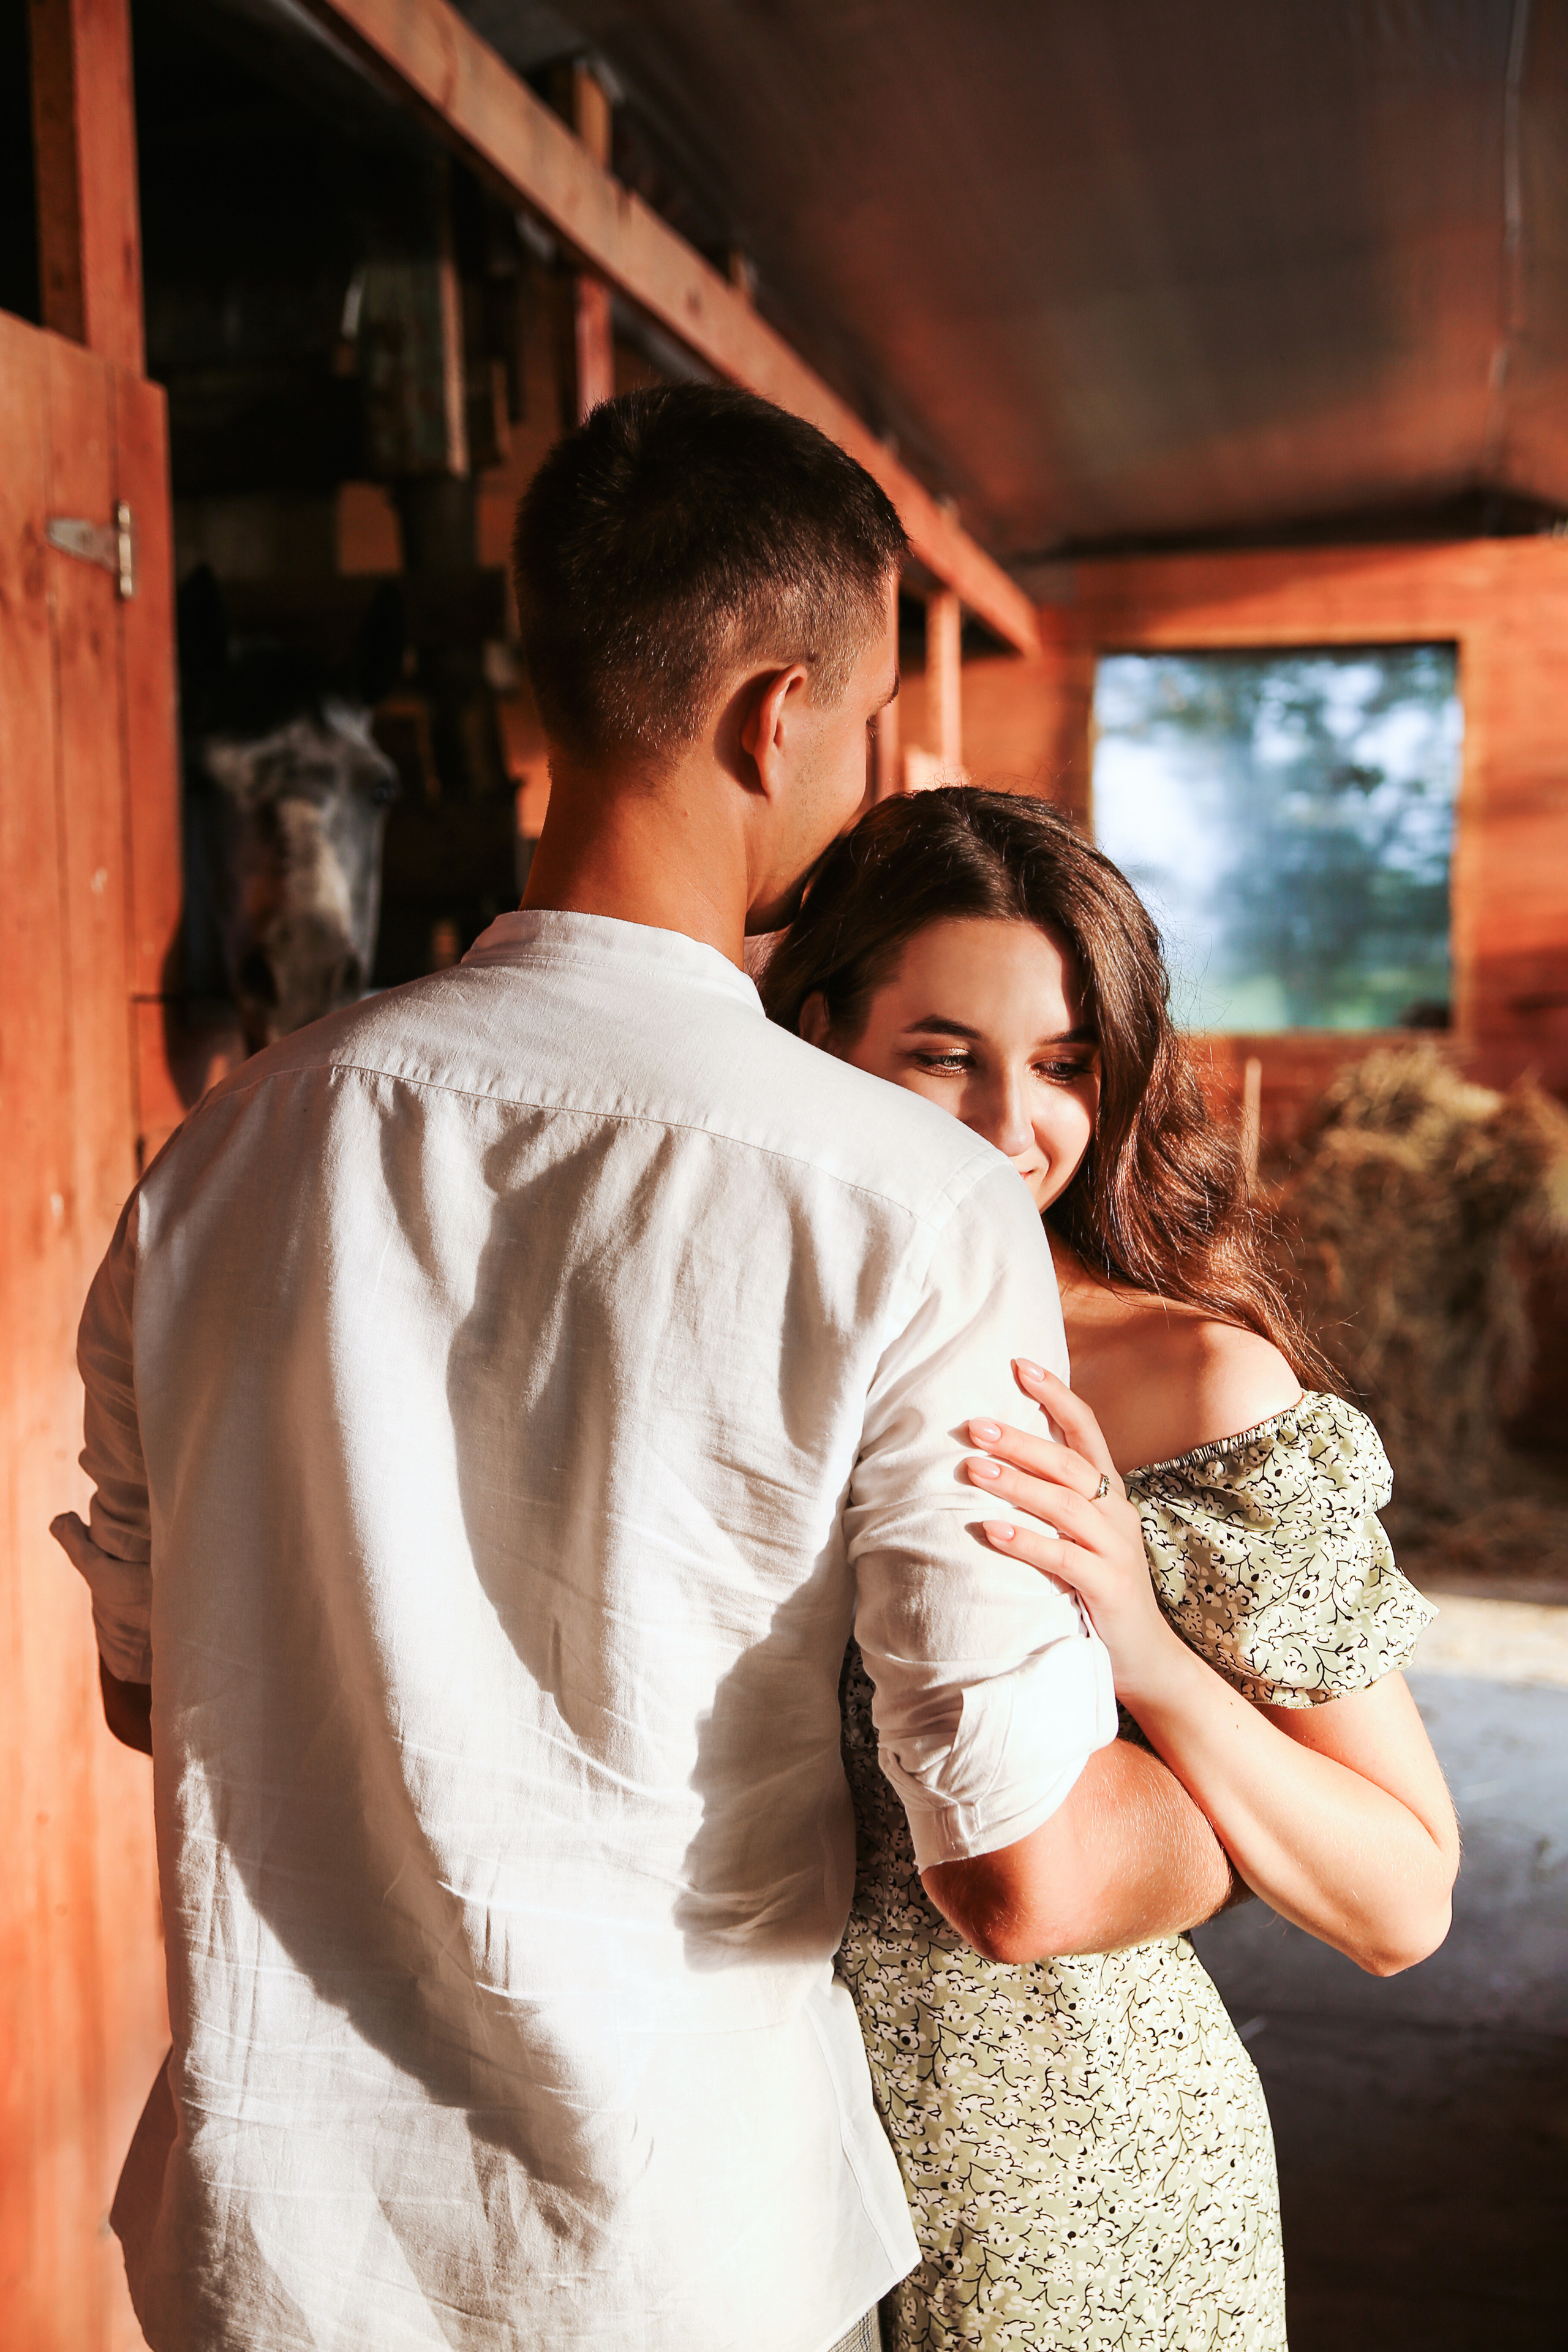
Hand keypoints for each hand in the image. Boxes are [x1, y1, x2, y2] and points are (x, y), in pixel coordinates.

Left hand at [962, 1359, 1184, 1708]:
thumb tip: (996, 1454)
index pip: (1086, 1430)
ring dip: (1016, 1484)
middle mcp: (1116, 1513)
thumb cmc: (1097, 1586)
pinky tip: (990, 1530)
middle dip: (1021, 1440)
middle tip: (974, 1425)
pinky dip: (1026, 1542)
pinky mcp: (1109, 1587)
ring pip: (1064, 1505)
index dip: (1055, 1394)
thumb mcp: (1081, 1533)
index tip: (1018, 1364)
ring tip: (973, 1469)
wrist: (1143, 1656)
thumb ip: (1053, 1496)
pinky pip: (1064, 1558)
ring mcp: (1116, 1549)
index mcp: (1109, 1493)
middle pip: (1068, 1463)